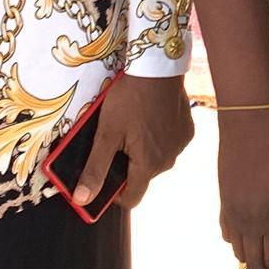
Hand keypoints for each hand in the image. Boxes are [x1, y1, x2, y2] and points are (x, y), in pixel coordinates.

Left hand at [75, 73, 195, 213]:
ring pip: (155, 160)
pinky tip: (148, 118)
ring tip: (131, 125)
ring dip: (143, 151)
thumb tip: (82, 199)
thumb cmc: (129, 99)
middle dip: (126, 165)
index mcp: (148, 165)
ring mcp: (180, 146)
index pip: (131, 199)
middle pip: (142, 176)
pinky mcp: (187, 131)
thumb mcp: (106, 133)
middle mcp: (168, 161)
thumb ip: (95, 168)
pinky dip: (157, 137)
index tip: (102, 176)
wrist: (157, 68)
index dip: (114, 194)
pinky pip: (168, 144)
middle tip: (114, 140)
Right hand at [218, 110, 268, 268]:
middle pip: (254, 261)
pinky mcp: (223, 202)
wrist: (248, 124)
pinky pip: (227, 233)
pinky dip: (237, 240)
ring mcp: (233, 212)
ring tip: (264, 249)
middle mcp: (250, 220)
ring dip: (251, 256)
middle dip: (268, 268)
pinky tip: (248, 232)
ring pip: (238, 250)